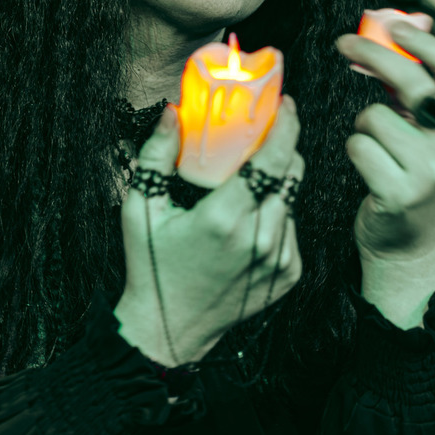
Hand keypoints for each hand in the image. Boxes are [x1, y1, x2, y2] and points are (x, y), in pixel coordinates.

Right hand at [115, 100, 304, 365]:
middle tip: (269, 129)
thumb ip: (156, 156)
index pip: (270, 159)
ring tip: (255, 173)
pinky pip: (292, 226)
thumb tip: (172, 113)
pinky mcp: (288, 274)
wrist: (170, 329)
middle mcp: (258, 238)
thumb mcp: (141, 208)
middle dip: (285, 145)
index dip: (284, 126)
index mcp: (223, 218)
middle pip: (290, 173)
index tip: (285, 105)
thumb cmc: (152, 266)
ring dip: (280, 179)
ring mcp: (278, 259)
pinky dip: (279, 212)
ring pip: (293, 198)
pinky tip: (253, 214)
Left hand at [337, 26, 434, 264]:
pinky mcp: (400, 192)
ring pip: (373, 117)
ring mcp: (430, 171)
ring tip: (377, 147)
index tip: (393, 24)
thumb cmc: (415, 172)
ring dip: (362, 126)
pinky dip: (355, 151)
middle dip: (372, 54)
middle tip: (343, 43)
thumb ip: (415, 78)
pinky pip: (358, 146)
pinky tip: (370, 169)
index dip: (426, 42)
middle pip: (412, 82)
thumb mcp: (427, 126)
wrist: (413, 245)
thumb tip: (399, 21)